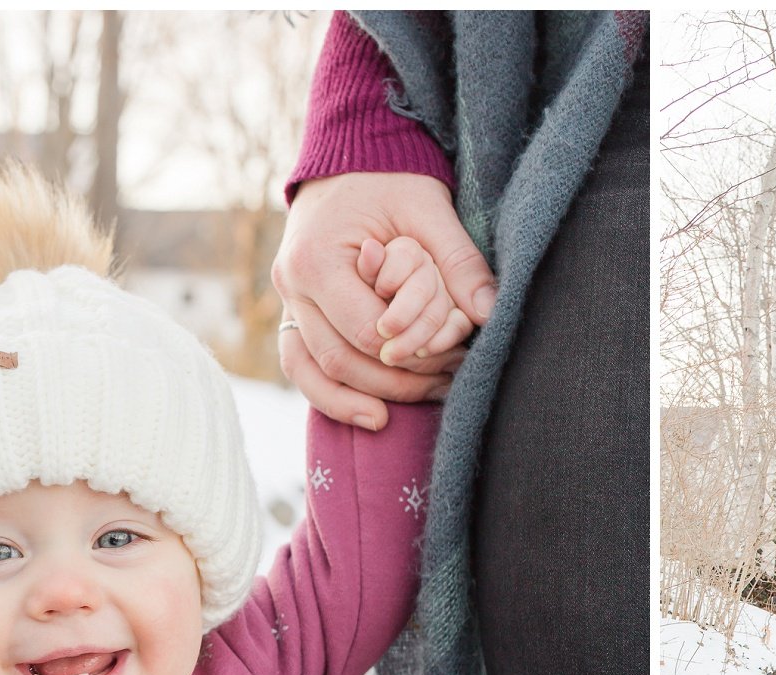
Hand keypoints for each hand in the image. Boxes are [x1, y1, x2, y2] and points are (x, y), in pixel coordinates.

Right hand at [272, 172, 496, 428]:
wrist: (351, 157)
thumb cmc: (391, 178)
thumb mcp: (429, 209)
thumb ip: (458, 260)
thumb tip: (488, 313)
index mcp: (316, 258)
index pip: (366, 331)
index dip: (411, 353)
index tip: (453, 357)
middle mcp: (291, 282)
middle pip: (342, 360)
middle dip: (396, 382)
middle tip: (446, 386)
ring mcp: (287, 299)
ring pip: (316, 373)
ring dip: (365, 398)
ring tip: (417, 407)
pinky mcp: (293, 310)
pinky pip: (301, 367)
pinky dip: (332, 397)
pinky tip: (373, 416)